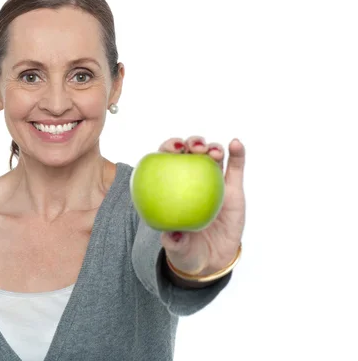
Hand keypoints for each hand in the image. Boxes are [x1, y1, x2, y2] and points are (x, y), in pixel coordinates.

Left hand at [158, 136, 245, 276]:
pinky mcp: (233, 189)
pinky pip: (236, 167)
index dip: (167, 149)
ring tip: (212, 151)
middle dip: (190, 143)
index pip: (166, 162)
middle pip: (189, 154)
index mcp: (171, 188)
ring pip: (212, 157)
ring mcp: (213, 183)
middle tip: (192, 149)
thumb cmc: (187, 250)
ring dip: (211, 147)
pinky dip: (237, 153)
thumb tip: (173, 235)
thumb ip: (175, 242)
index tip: (171, 149)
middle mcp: (191, 180)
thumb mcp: (178, 249)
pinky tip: (236, 143)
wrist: (211, 260)